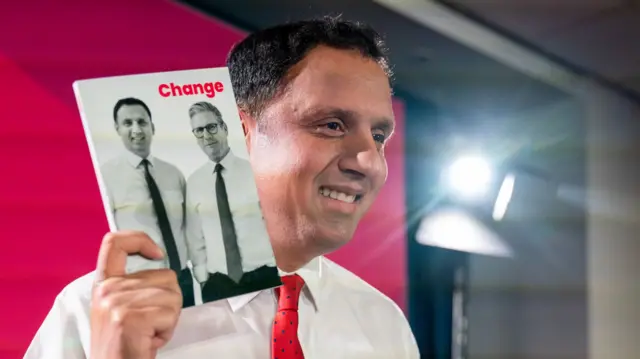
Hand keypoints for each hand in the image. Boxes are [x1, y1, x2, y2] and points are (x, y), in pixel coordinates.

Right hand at [89, 231, 182, 358]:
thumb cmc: (124, 345)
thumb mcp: (121, 308)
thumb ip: (134, 285)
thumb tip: (159, 260)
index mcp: (103, 284)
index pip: (114, 243)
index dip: (139, 239)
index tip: (157, 253)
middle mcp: (107, 290)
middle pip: (165, 276)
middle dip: (168, 302)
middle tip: (149, 324)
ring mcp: (117, 302)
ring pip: (173, 296)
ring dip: (169, 319)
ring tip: (147, 333)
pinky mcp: (130, 318)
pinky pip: (170, 314)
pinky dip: (167, 330)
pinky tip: (149, 341)